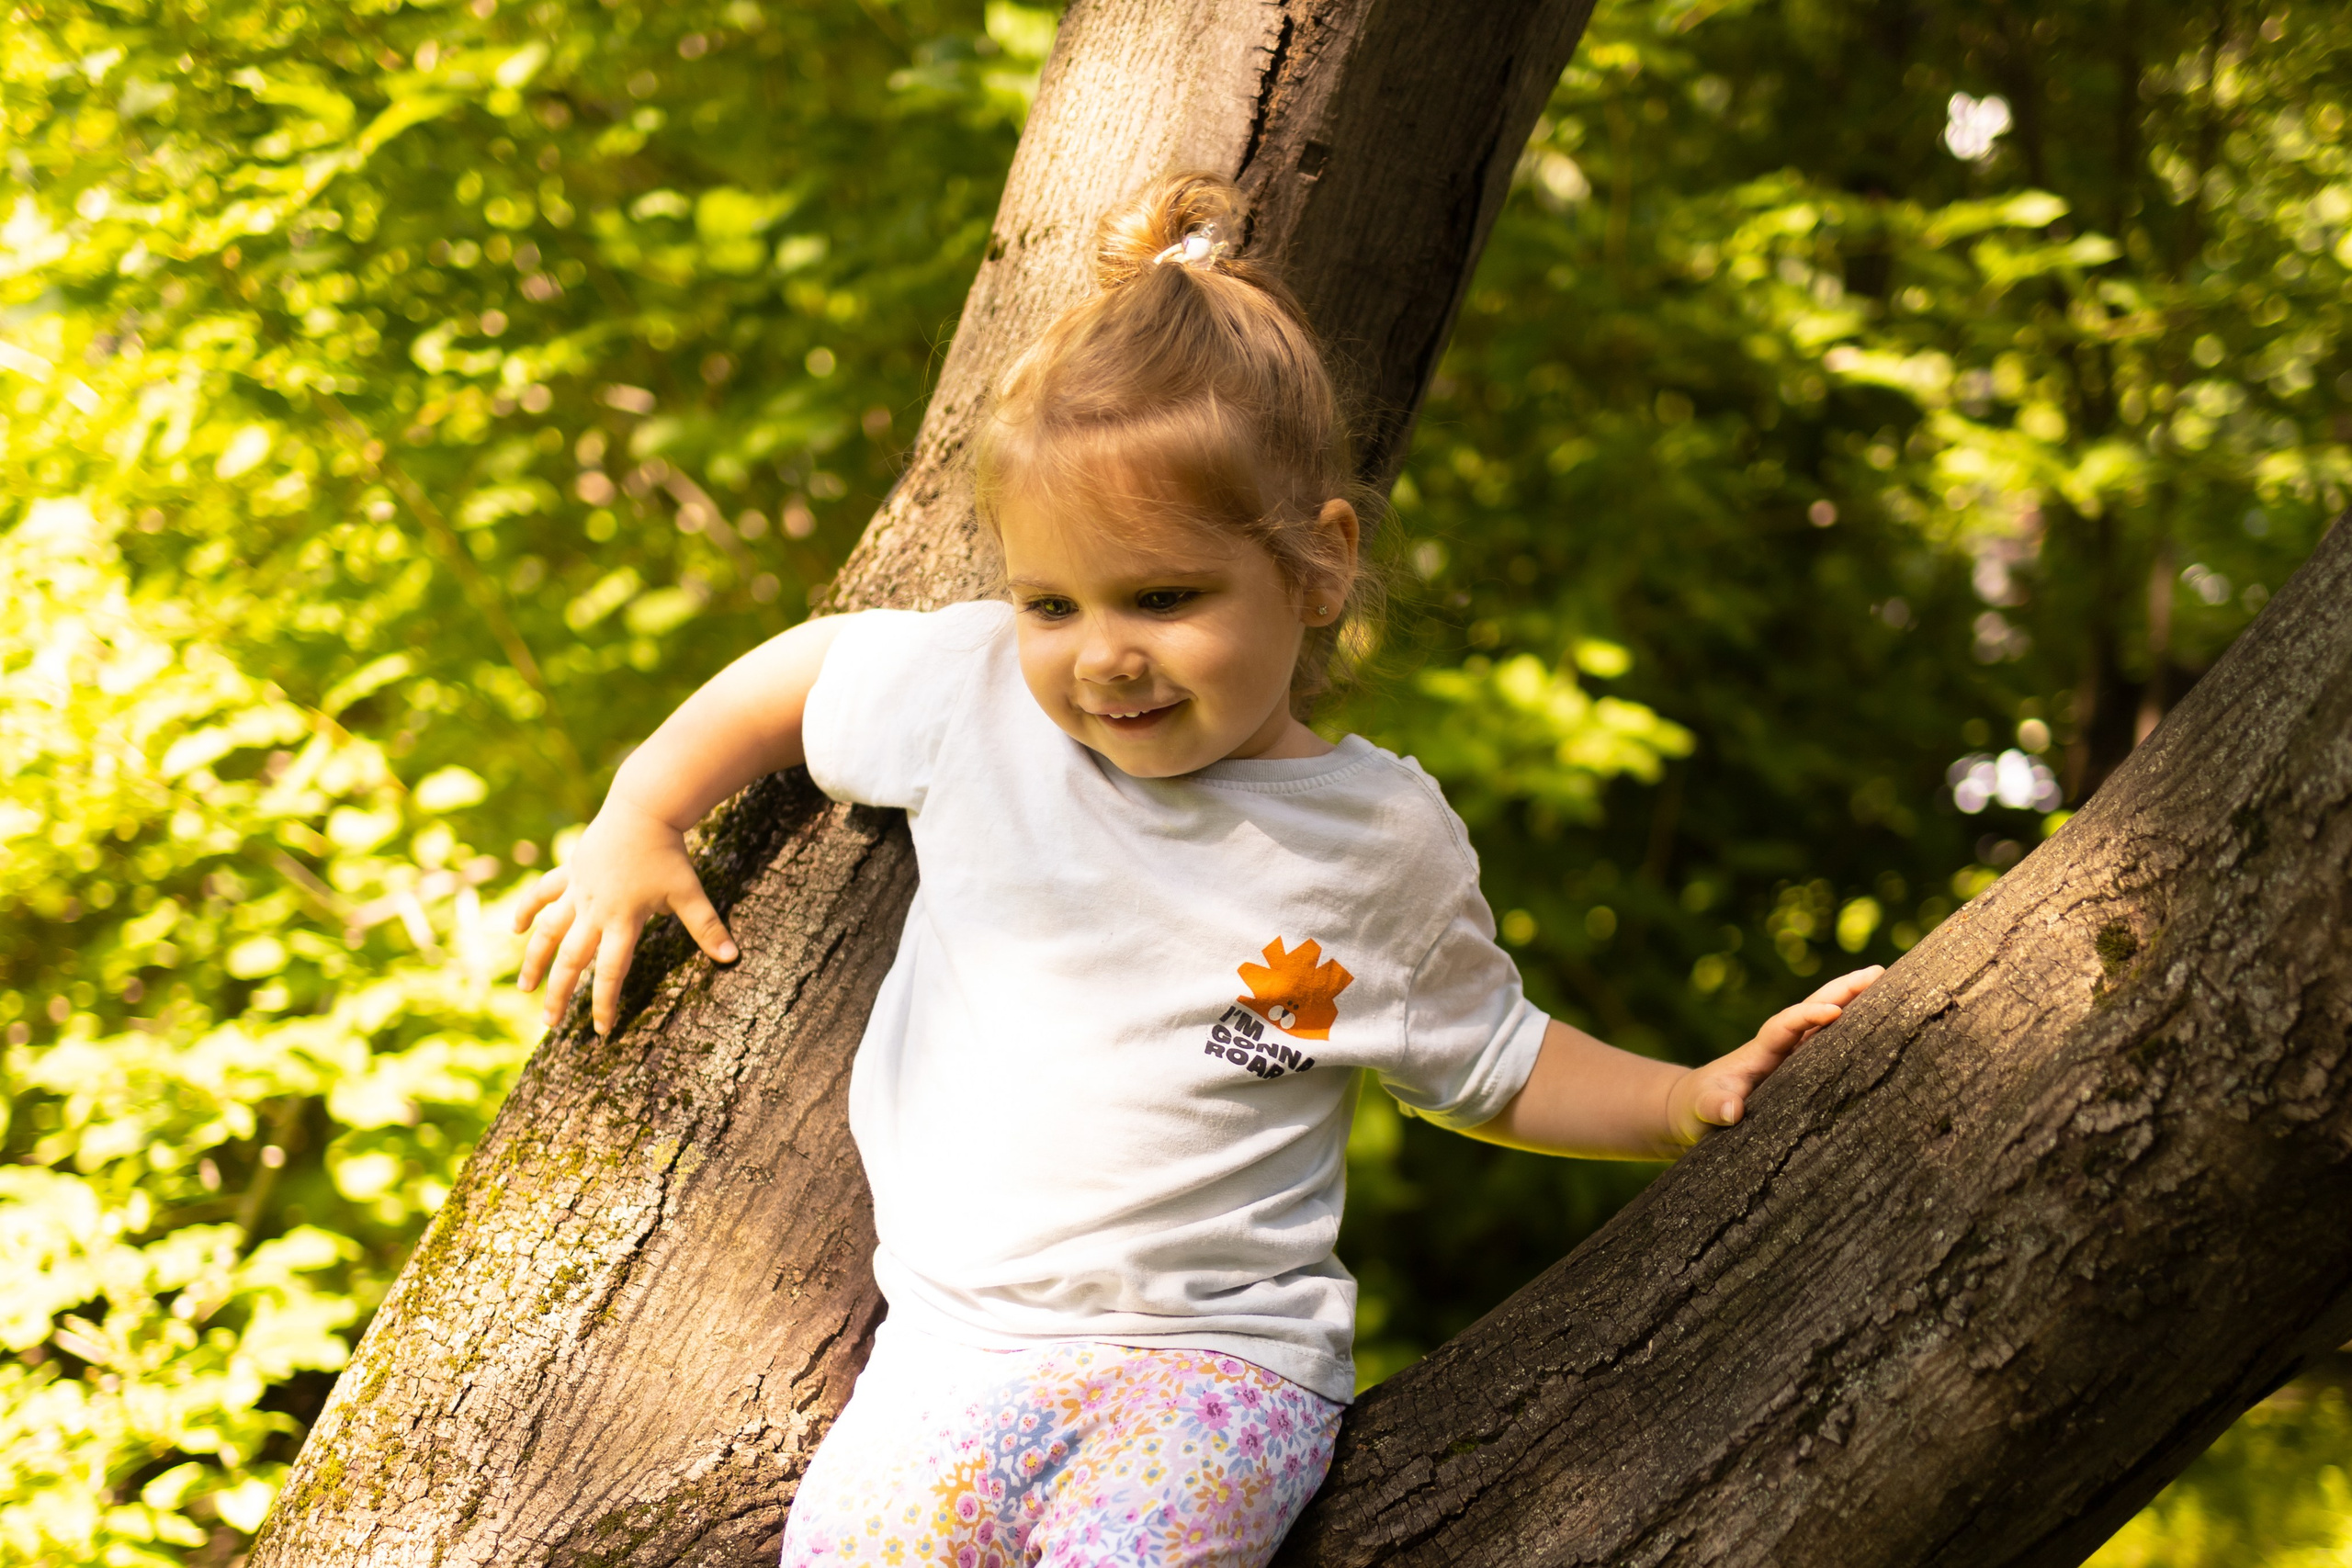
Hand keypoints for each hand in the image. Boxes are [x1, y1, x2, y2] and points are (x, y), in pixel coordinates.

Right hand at [513, 800, 738, 1034]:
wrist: (643, 808)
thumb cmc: (669, 853)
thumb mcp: (690, 892)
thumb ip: (707, 927)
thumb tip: (733, 957)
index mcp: (623, 919)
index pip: (611, 971)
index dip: (605, 1003)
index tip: (601, 1030)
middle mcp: (594, 909)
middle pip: (572, 960)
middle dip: (561, 994)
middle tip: (550, 1025)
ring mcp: (577, 890)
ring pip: (548, 931)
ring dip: (534, 960)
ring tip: (525, 989)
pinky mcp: (568, 872)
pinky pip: (542, 893)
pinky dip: (528, 909)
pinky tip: (516, 929)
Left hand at [1664, 966, 1883, 1146]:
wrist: (1692, 1110)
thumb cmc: (1696, 1108)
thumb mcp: (1700, 1109)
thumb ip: (1714, 1107)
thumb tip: (1732, 1111)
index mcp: (1759, 1052)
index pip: (1785, 1026)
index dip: (1808, 1015)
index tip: (1834, 1011)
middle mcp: (1780, 1048)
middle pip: (1813, 1011)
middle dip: (1843, 991)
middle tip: (1879, 971)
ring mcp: (1792, 1058)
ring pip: (1827, 1026)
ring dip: (1855, 1005)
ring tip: (1890, 986)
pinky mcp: (1802, 1074)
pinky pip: (1832, 1048)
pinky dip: (1855, 1034)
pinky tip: (1882, 1027)